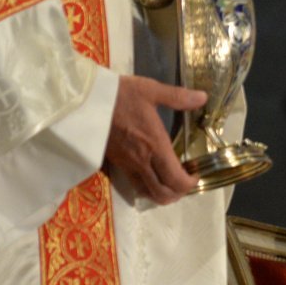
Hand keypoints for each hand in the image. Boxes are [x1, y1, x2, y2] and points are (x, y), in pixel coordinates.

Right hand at [107, 75, 204, 203]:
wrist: (82, 100)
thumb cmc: (118, 95)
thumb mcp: (151, 90)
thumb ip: (178, 97)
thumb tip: (203, 97)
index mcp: (155, 146)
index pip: (175, 180)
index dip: (189, 184)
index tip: (196, 174)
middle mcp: (141, 161)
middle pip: (162, 194)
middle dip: (178, 193)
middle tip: (184, 180)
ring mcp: (126, 165)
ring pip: (146, 192)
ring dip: (161, 192)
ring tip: (169, 179)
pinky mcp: (114, 163)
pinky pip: (133, 184)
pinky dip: (146, 186)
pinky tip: (150, 172)